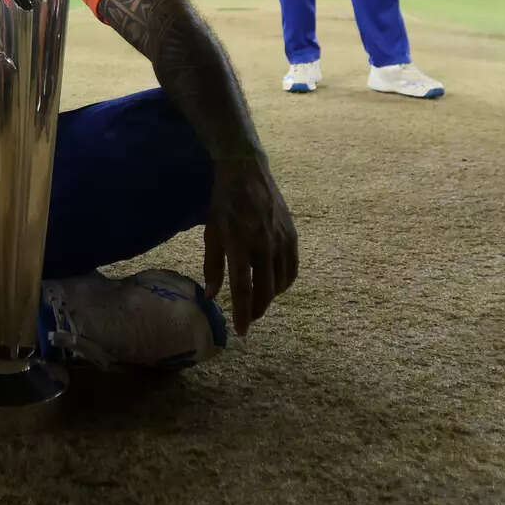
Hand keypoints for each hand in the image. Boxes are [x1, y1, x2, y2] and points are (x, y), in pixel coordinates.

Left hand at [202, 155, 297, 335]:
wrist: (247, 172)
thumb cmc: (224, 203)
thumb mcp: (211, 233)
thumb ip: (212, 266)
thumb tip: (212, 297)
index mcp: (239, 242)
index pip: (244, 287)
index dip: (243, 313)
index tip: (242, 332)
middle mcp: (264, 243)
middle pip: (266, 289)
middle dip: (257, 310)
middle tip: (249, 319)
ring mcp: (281, 238)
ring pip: (282, 282)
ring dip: (270, 297)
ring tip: (259, 301)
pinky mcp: (292, 234)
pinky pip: (293, 268)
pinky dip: (284, 282)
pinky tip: (275, 284)